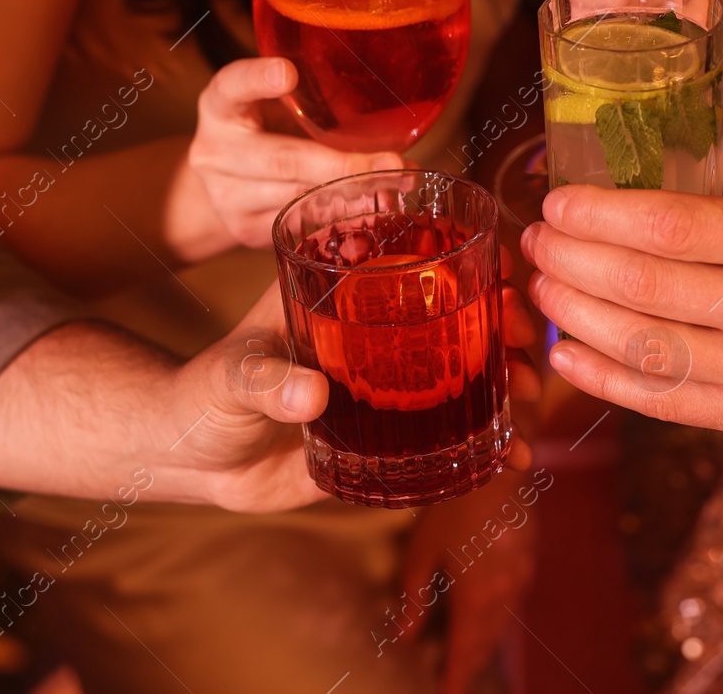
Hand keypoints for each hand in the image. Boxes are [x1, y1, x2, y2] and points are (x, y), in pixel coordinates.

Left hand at [168, 276, 540, 512]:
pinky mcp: (387, 437)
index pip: (418, 261)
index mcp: (342, 295)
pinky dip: (485, 445)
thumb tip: (308, 395)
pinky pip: (446, 435)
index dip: (471, 263)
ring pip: (464, 371)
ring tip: (530, 402)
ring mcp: (386, 386)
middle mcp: (374, 335)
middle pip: (459, 315)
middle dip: (506, 327)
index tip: (507, 281)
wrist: (191, 461)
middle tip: (529, 353)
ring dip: (508, 381)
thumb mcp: (232, 378)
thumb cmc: (203, 397)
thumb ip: (265, 382)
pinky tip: (513, 460)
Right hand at [185, 57, 403, 249]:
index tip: (287, 73)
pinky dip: (340, 214)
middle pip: (283, 160)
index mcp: (221, 106)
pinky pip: (300, 222)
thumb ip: (306, 97)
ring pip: (298, 197)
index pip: (232, 86)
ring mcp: (226, 195)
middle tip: (392, 163)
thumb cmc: (265, 131)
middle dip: (344, 165)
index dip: (258, 79)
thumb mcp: (272, 106)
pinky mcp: (245, 228)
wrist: (225, 183)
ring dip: (353, 193)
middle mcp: (215, 151)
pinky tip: (369, 207)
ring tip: (394, 186)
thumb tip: (387, 108)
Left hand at [401, 470, 539, 693]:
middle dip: (470, 663)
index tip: (447, 692)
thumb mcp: (422, 552)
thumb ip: (414, 596)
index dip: (456, 675)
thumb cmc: (450, 506)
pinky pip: (513, 602)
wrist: (494, 467)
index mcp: (475, 596)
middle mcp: (504, 594)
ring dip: (484, 642)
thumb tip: (406, 634)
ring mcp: (522, 577)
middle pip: (486, 642)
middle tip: (455, 678)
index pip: (464, 649)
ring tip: (468, 655)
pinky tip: (488, 616)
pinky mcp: (529, 561)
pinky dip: (498, 617)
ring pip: (502, 623)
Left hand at [520, 153, 722, 454]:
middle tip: (536, 238)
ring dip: (575, 314)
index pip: (674, 226)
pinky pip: (663, 402)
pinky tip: (567, 352)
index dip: (601, 213)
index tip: (558, 200)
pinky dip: (604, 378)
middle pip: (644, 285)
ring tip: (541, 285)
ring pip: (643, 347)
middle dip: (573, 259)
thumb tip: (654, 167)